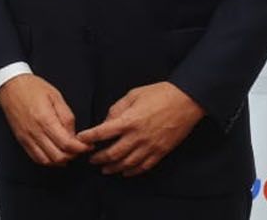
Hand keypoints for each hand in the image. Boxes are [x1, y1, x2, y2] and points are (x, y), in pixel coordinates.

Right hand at [0, 74, 89, 166]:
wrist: (10, 86)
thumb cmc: (32, 88)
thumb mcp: (56, 96)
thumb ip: (67, 117)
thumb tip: (73, 134)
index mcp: (45, 119)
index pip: (66, 143)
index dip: (81, 148)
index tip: (88, 145)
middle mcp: (35, 131)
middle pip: (58, 156)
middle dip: (73, 155)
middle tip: (80, 149)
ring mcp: (27, 137)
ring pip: (47, 160)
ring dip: (61, 160)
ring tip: (68, 153)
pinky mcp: (22, 140)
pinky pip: (35, 157)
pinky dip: (48, 161)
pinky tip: (55, 156)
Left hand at [77, 81, 204, 176]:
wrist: (186, 101)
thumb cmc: (158, 94)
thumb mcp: (132, 95)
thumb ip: (116, 109)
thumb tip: (106, 122)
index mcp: (128, 120)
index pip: (102, 133)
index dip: (88, 138)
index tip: (79, 140)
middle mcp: (137, 136)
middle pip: (113, 153)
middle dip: (99, 158)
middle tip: (90, 160)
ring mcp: (150, 146)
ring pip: (127, 163)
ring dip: (113, 168)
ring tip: (104, 169)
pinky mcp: (161, 152)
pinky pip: (144, 166)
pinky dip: (132, 171)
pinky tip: (125, 172)